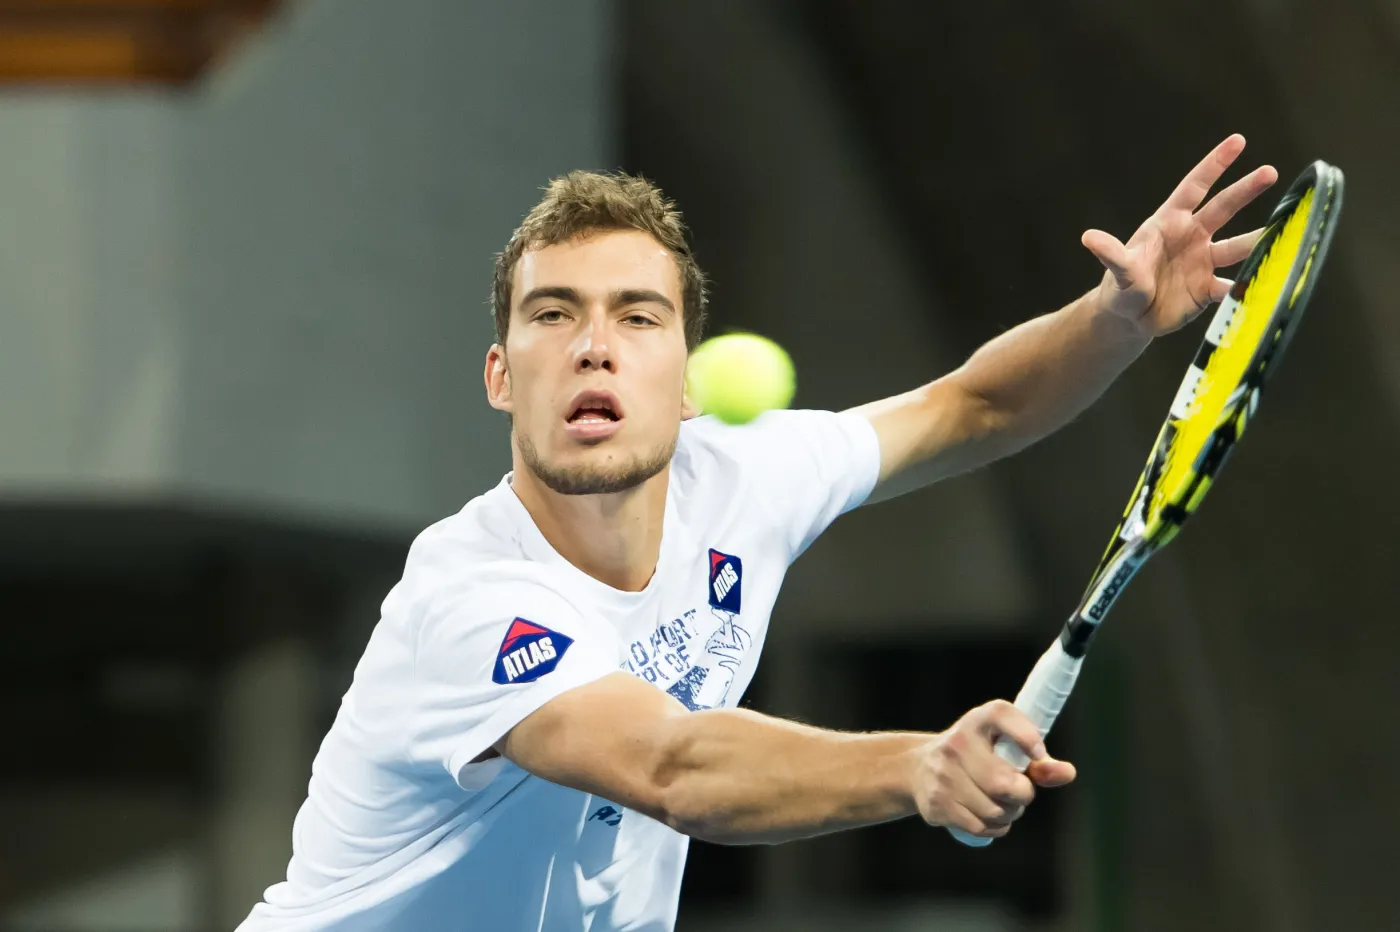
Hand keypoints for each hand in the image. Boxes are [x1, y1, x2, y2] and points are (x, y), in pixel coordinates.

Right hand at [913, 699, 1076, 839]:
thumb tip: (1067, 773)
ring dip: (1008, 814)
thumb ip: (1039, 762)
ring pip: (995, 811)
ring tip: (1001, 804)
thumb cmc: (976, 757)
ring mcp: (943, 774)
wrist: (918, 768)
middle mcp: (957, 744)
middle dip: (1022, 795)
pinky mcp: (936, 803)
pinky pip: (981, 827)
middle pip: (1004, 783)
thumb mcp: (1003, 748)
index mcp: (977, 721)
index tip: (1038, 753)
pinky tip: (987, 816)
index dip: (1025, 735)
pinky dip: (994, 828)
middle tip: (1019, 793)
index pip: (1001, 715)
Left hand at [1083, 134, 1278, 337]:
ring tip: (1285, 231)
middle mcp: (1193, 237)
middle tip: (1270, 172)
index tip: (1238, 141)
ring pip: (1238, 247)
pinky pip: (1233, 284)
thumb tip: (1089, 238)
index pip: (1195, 187)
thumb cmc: (1122, 287)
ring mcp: (1204, 262)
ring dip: (1258, 240)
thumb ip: (1111, 255)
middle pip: (1224, 208)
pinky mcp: (1209, 289)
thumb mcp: (1119, 270)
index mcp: (1171, 222)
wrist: (1130, 318)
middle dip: (1246, 189)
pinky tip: (1266, 282)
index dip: (1215, 164)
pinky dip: (1248, 284)